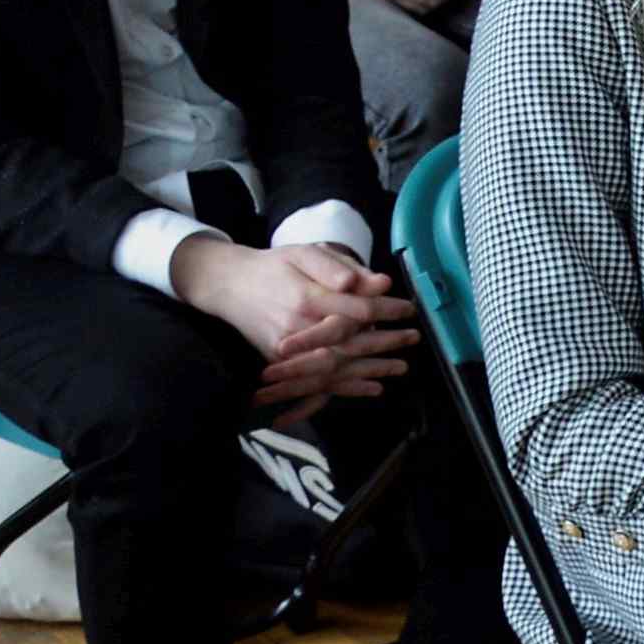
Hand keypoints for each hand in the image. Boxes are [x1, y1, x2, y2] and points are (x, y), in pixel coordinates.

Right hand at [173, 236, 419, 407]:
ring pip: (338, 366)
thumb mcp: (305, 253)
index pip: (358, 309)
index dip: (387, 309)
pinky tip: (372, 390)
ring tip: (401, 368)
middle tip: (414, 338)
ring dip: (372, 369)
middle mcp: (298, 328)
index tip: (409, 308)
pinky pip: (317, 383)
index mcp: (307, 298)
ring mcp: (288, 351)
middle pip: (352, 341)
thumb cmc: (273, 267)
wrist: (228, 286)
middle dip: (386, 341)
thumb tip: (379, 281)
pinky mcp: (281, 364)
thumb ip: (339, 267)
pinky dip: (345, 388)